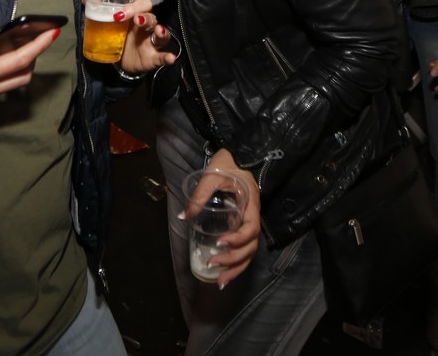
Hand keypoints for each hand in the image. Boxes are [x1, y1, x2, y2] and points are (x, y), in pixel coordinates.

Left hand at [115, 0, 178, 74]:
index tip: (120, 13)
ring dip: (161, 32)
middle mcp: (146, 28)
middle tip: (138, 20)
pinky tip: (171, 58)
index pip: (142, 4)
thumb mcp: (109, 26)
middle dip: (146, 18)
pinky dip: (167, 57)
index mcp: (136, 16)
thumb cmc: (117, 37)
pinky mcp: (153, 58)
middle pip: (151, 18)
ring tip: (159, 31)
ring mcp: (151, 42)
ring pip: (161, 34)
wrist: (120, 61)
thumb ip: (100, 12)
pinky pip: (162, 57)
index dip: (134, 6)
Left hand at [186, 149, 259, 288]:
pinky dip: (235, 264)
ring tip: (219, 281)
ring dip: (236, 269)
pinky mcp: (241, 227)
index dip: (238, 240)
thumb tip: (184, 216)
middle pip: (251, 247)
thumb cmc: (227, 164)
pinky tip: (222, 274)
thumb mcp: (212, 175)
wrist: (237, 156)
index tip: (220, 243)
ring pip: (249, 253)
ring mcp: (248, 223)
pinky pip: (243, 250)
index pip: (251, 229)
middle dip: (233, 260)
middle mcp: (253, 217)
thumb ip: (200, 195)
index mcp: (251, 205)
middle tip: (212, 263)